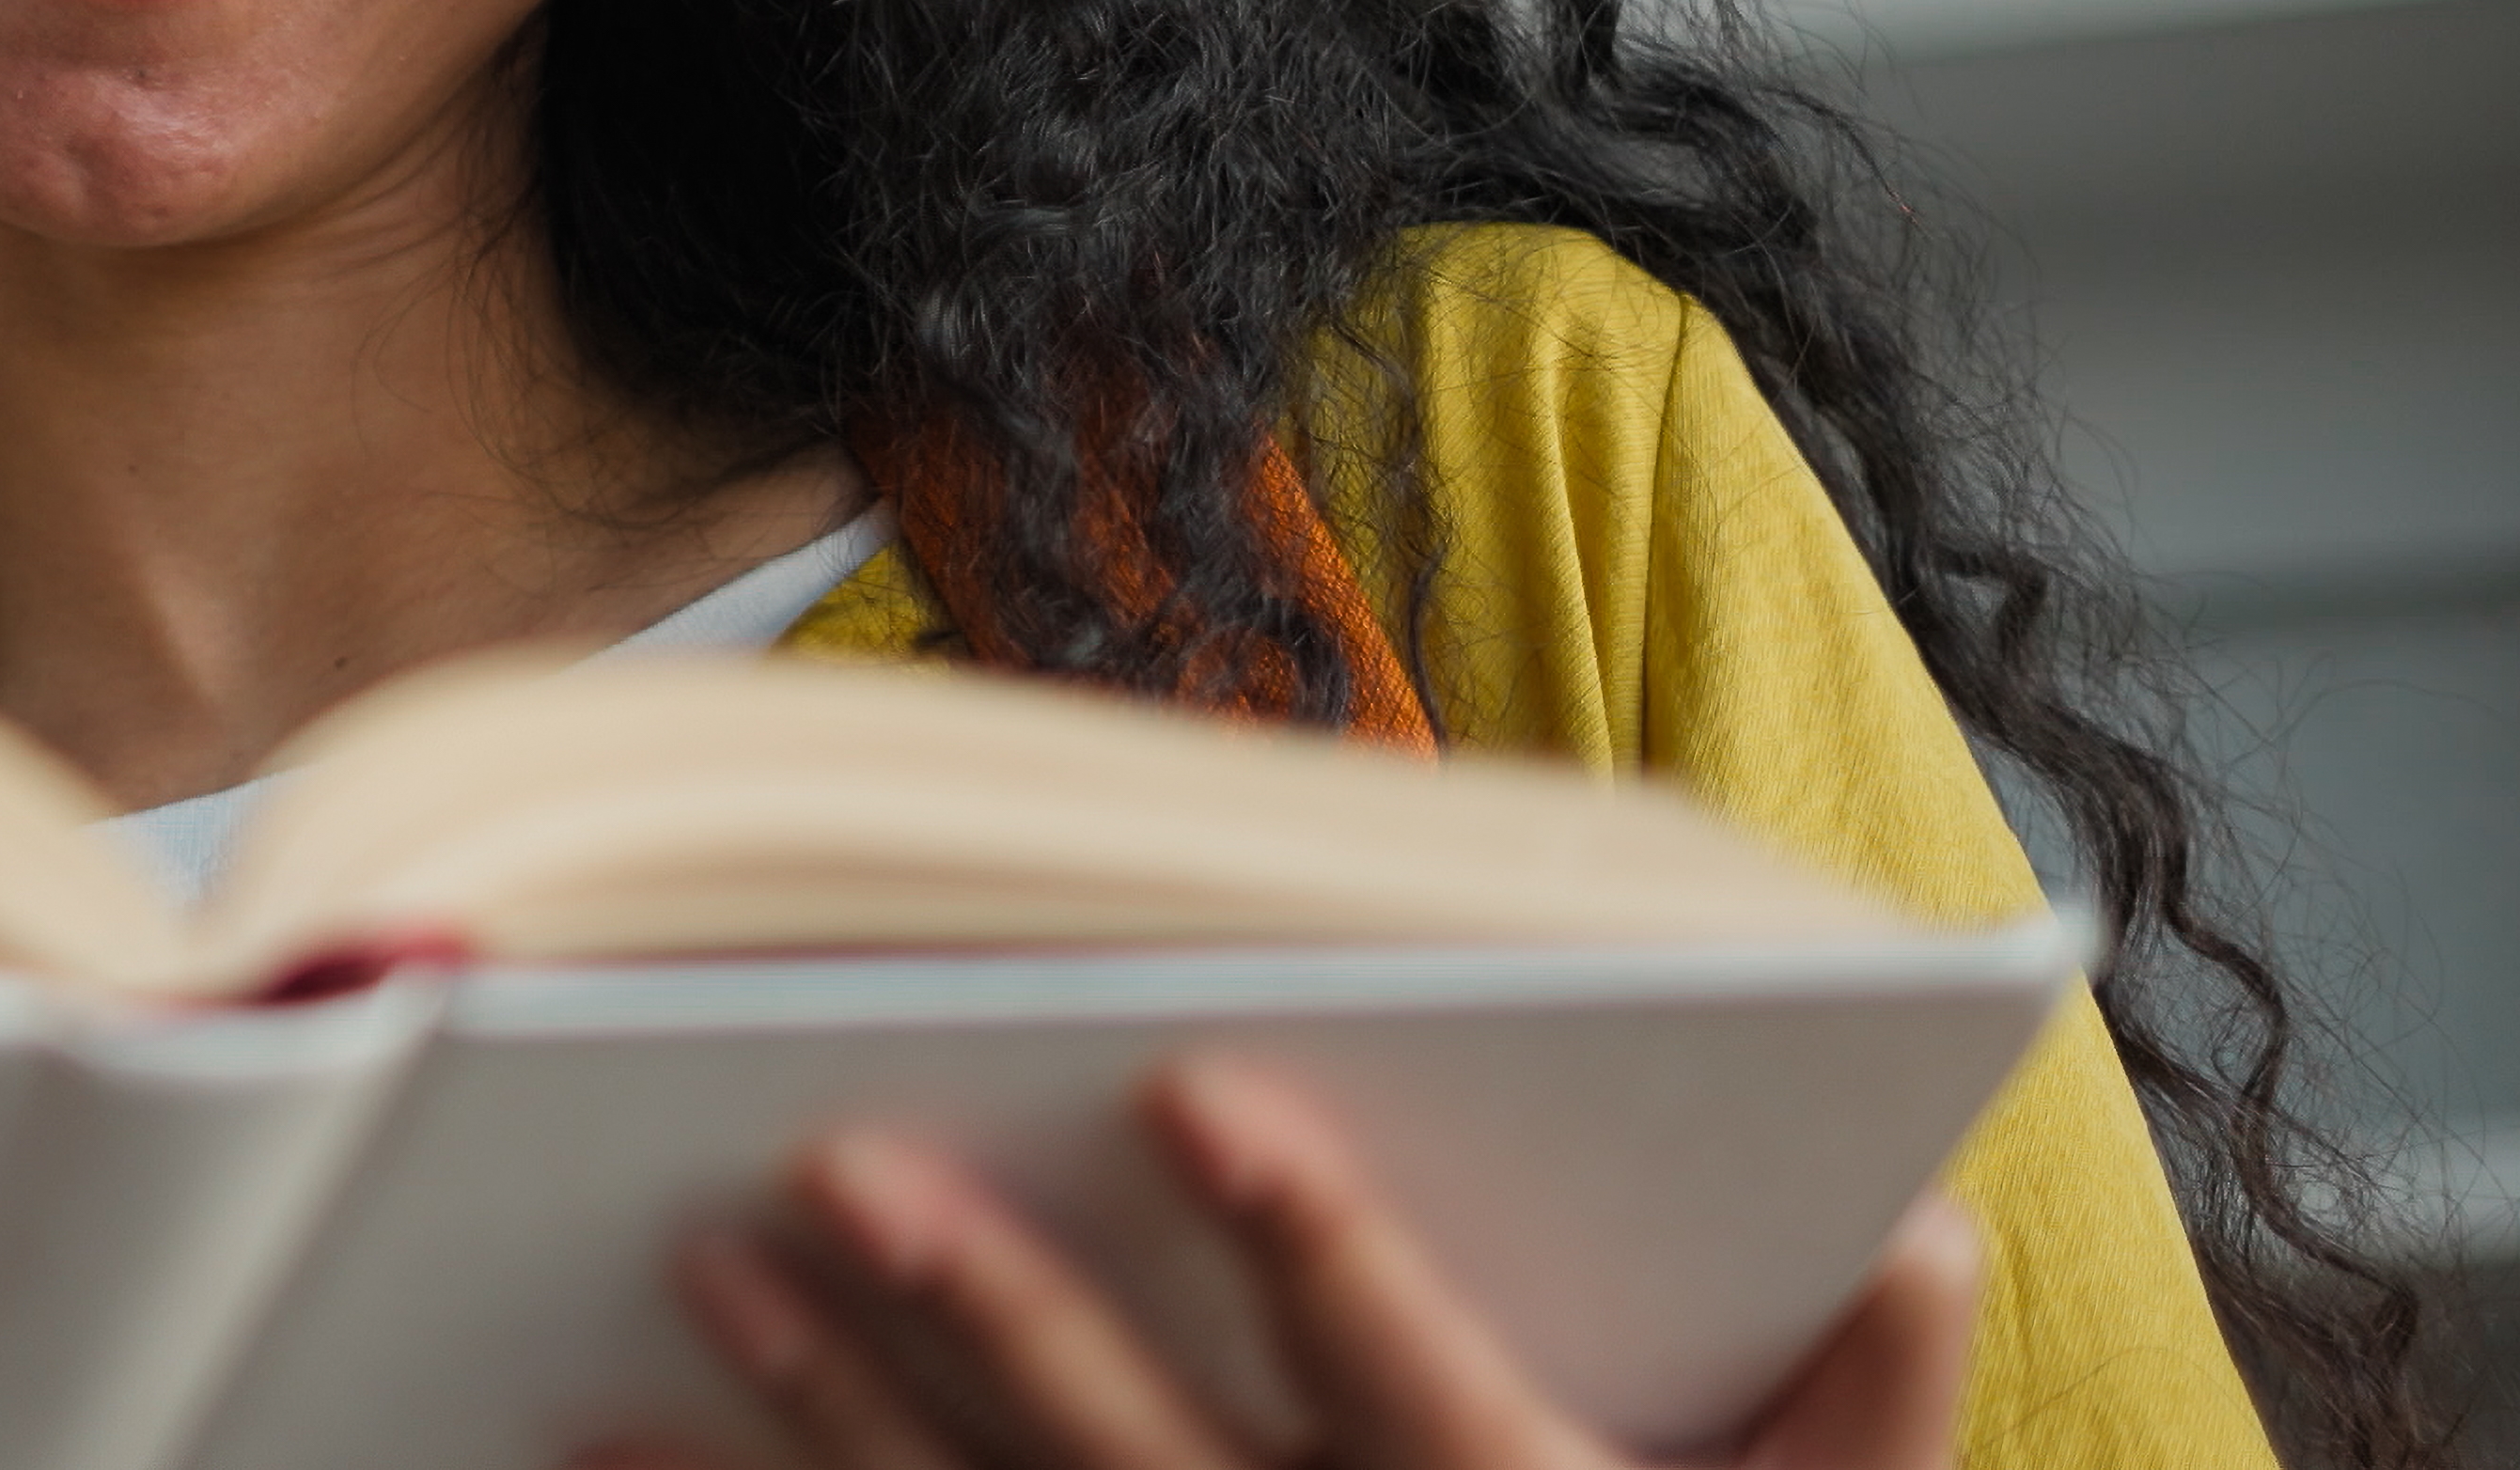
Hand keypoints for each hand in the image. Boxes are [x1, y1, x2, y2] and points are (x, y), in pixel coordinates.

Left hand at [609, 1056, 1983, 1469]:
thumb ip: (1867, 1410)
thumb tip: (1924, 1229)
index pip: (1417, 1385)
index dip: (1320, 1247)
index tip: (1206, 1088)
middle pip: (1142, 1464)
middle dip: (992, 1315)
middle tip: (839, 1158)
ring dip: (827, 1415)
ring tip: (700, 1257)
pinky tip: (595, 1442)